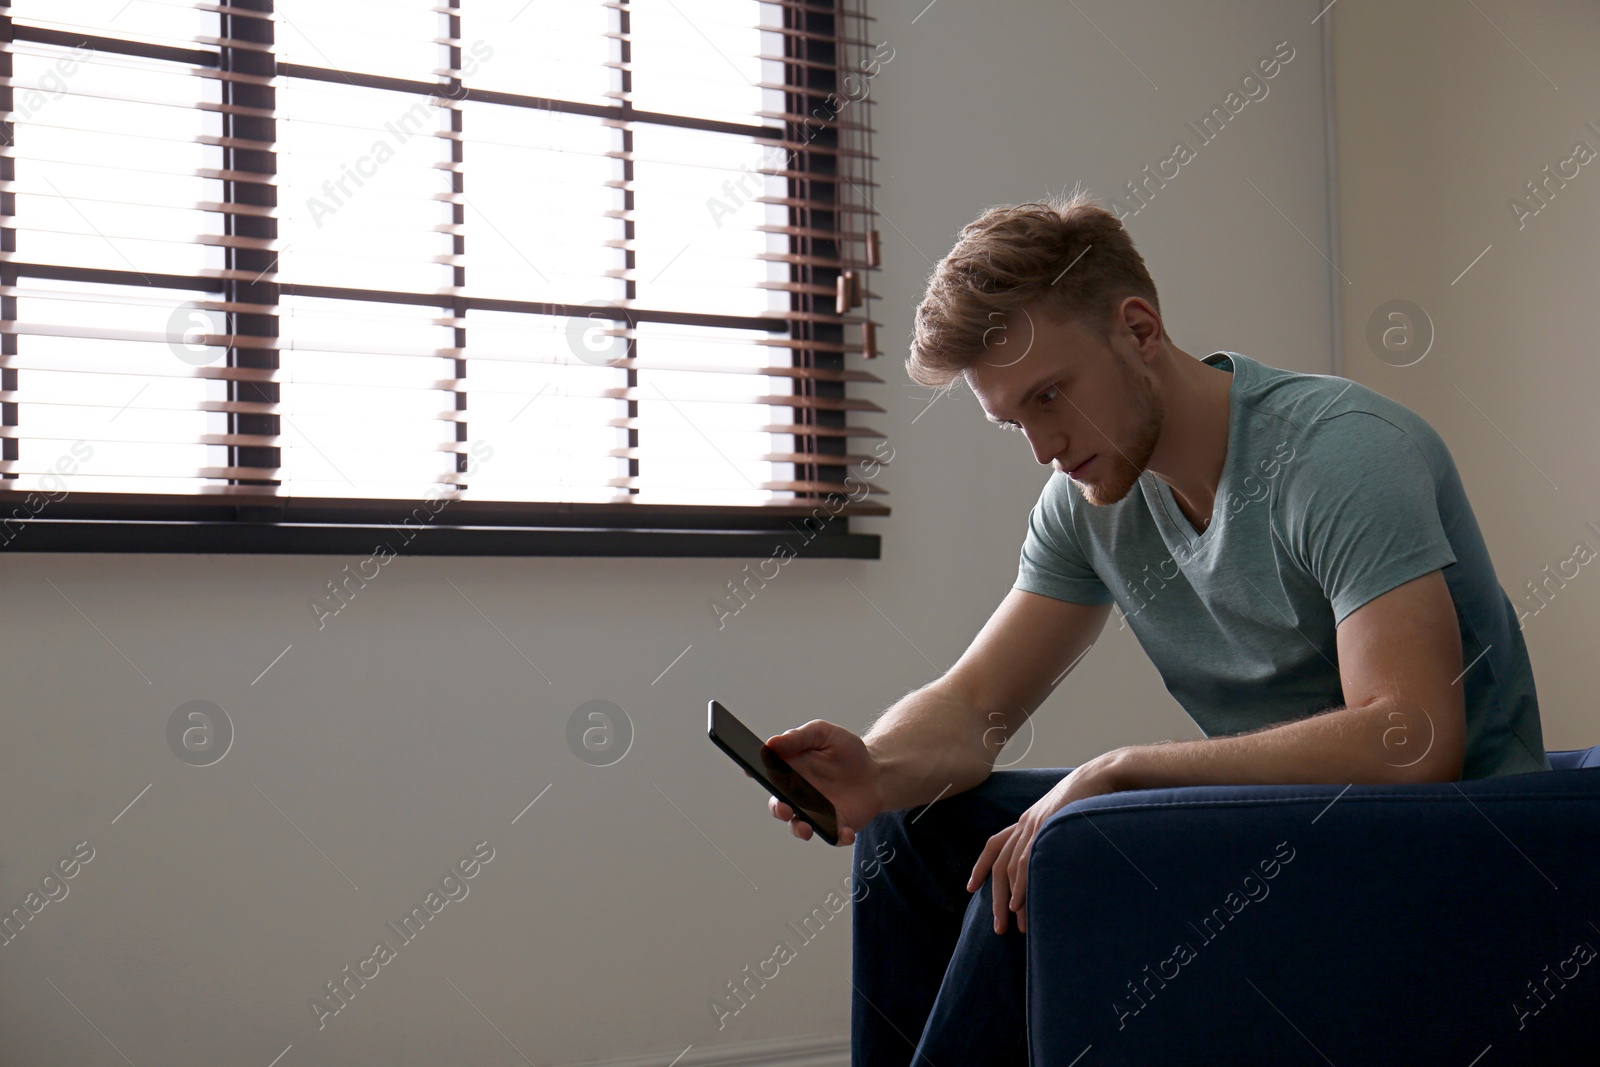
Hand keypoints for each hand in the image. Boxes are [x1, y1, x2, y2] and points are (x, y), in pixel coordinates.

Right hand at [762, 719, 882, 845]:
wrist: (876, 770)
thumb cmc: (845, 750)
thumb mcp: (823, 734)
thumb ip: (797, 737)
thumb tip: (770, 743)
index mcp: (790, 772)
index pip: (767, 775)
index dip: (755, 772)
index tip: (751, 770)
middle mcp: (798, 796)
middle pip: (779, 806)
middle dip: (778, 809)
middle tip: (783, 806)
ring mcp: (816, 813)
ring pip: (800, 826)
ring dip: (800, 829)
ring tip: (806, 827)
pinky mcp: (837, 826)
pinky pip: (833, 836)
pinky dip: (838, 837)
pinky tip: (846, 831)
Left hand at [966, 751, 1122, 933]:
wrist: (1101, 776)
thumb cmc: (1091, 798)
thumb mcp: (1066, 817)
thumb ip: (1056, 835)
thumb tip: (1059, 860)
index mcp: (1028, 821)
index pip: (994, 845)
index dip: (981, 866)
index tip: (970, 888)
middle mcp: (1026, 823)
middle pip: (1000, 864)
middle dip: (995, 897)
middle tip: (998, 927)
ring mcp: (1035, 826)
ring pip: (1011, 868)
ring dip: (1009, 899)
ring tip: (1012, 926)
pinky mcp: (1047, 828)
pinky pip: (1027, 861)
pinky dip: (1020, 885)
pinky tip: (1018, 905)